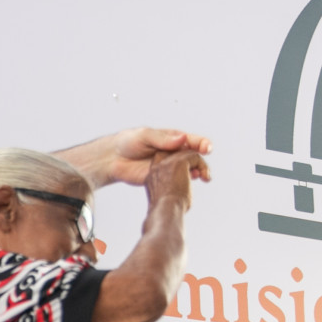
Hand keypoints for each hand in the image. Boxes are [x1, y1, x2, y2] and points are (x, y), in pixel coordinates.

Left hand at [92, 128, 212, 186]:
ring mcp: (170, 166)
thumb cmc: (129, 142)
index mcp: (172, 139)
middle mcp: (174, 152)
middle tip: (205, 169)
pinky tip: (189, 184)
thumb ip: (162, 139)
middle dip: (202, 162)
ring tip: (201, 177)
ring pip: (189, 169)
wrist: (115, 158)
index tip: (207, 149)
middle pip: (194, 156)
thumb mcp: (145, 136)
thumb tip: (182, 139)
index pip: (192, 140)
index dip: (202, 144)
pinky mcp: (164, 177)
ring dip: (197, 173)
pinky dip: (186, 182)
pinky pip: (178, 180)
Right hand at [144, 149, 210, 209]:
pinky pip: (195, 156)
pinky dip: (203, 166)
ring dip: (199, 164)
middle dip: (189, 162)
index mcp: (152, 176)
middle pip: (176, 155)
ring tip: (205, 177)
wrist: (166, 213)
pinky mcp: (178, 162)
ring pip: (186, 154)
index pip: (165, 162)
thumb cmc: (169, 213)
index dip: (179, 167)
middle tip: (198, 175)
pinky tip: (206, 178)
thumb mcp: (168, 200)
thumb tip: (185, 188)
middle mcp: (157, 167)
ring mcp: (166, 163)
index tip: (190, 177)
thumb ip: (173, 189)